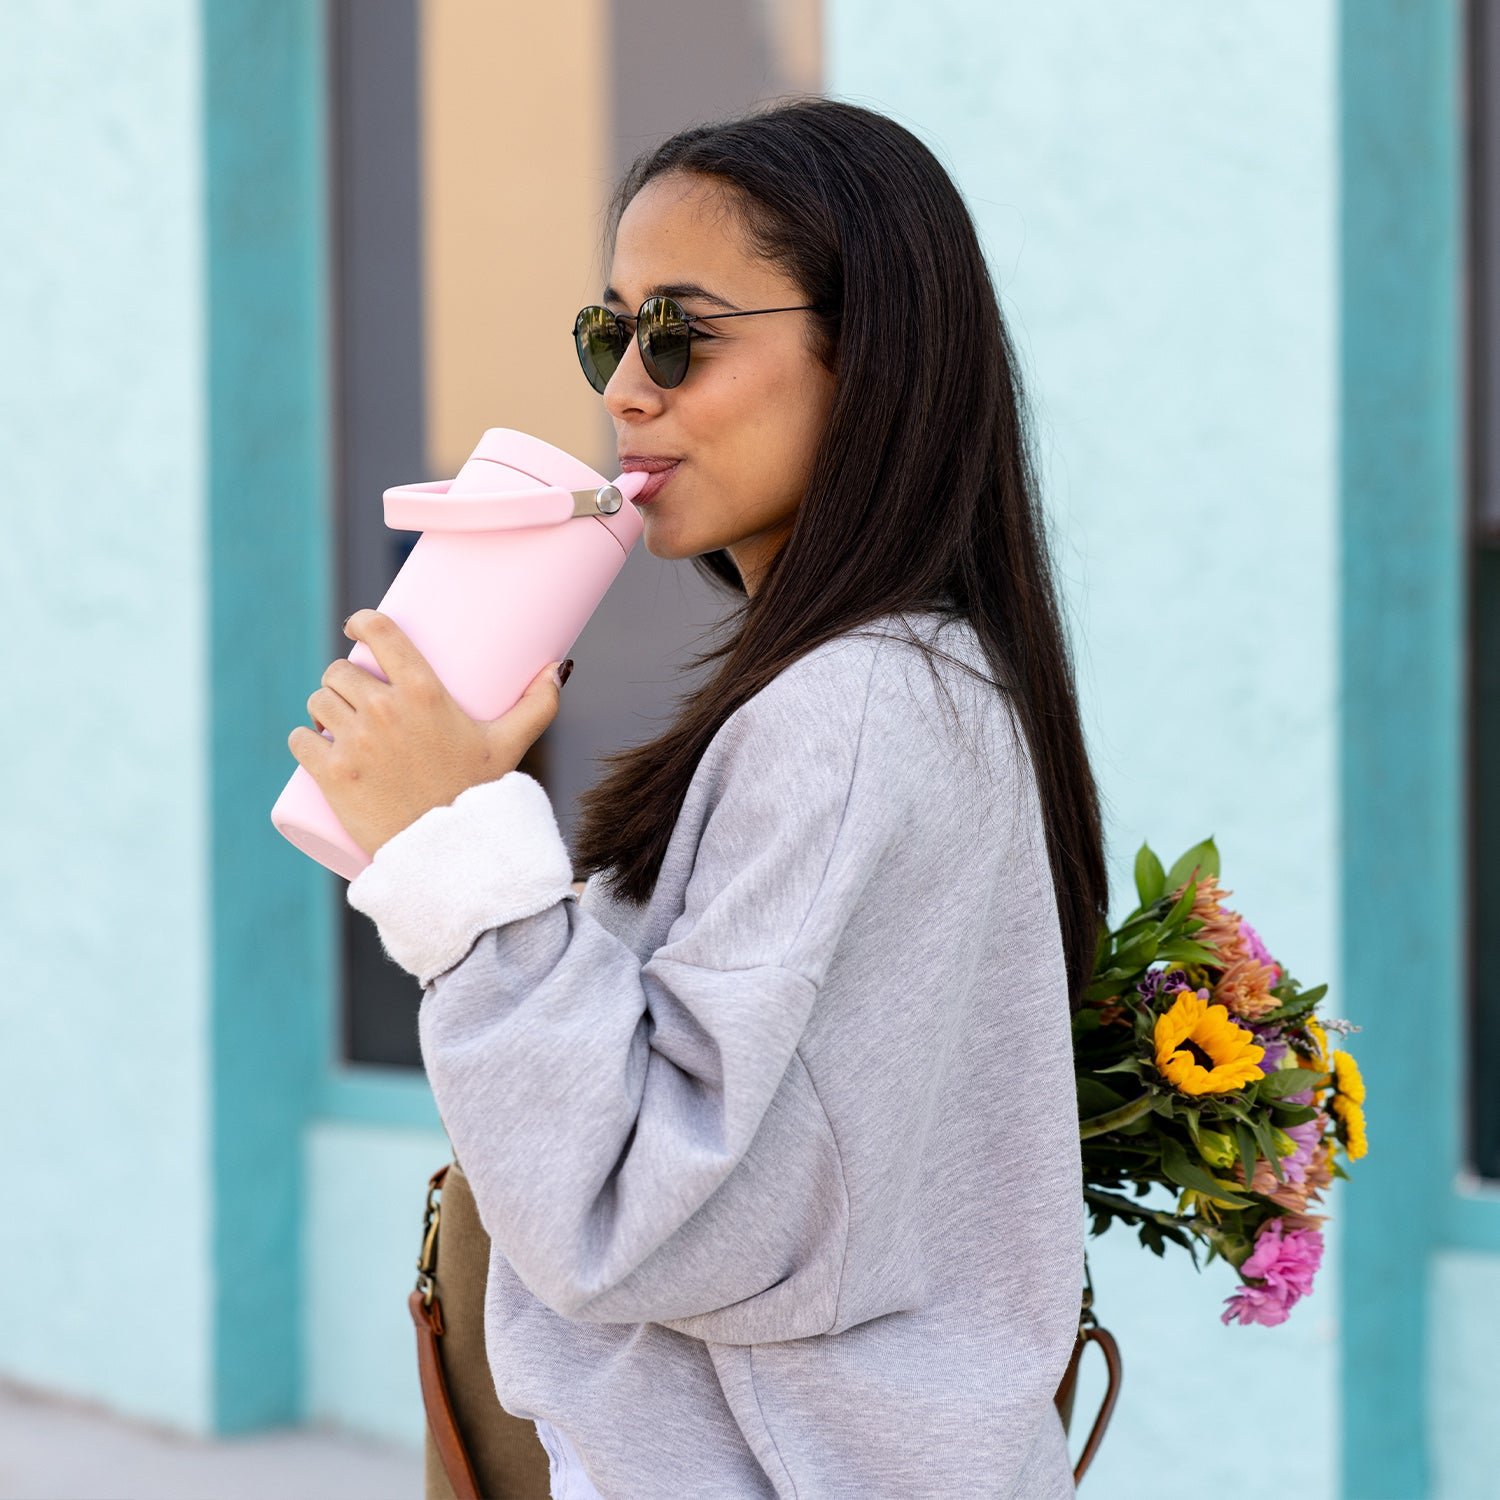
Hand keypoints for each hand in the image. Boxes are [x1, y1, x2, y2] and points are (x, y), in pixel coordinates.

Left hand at [288, 609, 567, 858]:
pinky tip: (310, 741)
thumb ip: (539, 705)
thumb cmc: (480, 793)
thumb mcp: (510, 745)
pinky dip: (304, 740)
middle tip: (354, 697)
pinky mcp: (332, 774)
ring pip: (318, 701)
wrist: (452, 853)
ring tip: (335, 722)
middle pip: (340, 670)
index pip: (379, 632)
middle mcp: (385, 709)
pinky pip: (300, 740)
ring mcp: (355, 742)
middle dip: (343, 680)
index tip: (355, 627)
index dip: (360, 621)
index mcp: (424, 691)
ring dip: (322, 708)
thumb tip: (559, 668)